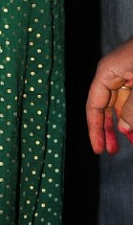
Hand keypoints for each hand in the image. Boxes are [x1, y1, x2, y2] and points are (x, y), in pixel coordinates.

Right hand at [87, 38, 132, 154]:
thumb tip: (122, 128)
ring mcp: (128, 74)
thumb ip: (132, 107)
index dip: (95, 128)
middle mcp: (114, 73)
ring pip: (123, 104)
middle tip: (111, 151)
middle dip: (109, 129)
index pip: (94, 105)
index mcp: (107, 72)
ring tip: (130, 142)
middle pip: (106, 105)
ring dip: (126, 123)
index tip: (99, 150)